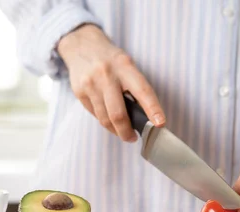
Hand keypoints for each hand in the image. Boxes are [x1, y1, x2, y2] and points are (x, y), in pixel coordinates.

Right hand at [57, 24, 164, 141]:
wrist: (81, 45)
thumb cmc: (111, 60)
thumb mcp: (127, 66)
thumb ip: (135, 87)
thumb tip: (145, 116)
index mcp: (125, 66)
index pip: (143, 91)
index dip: (153, 109)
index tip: (160, 124)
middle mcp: (106, 75)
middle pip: (118, 114)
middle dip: (127, 132)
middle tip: (133, 138)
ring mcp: (90, 84)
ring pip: (105, 119)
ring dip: (116, 130)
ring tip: (123, 132)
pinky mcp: (79, 92)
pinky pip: (95, 115)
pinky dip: (104, 121)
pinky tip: (108, 118)